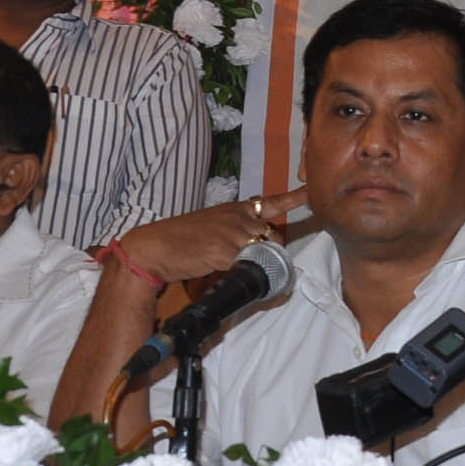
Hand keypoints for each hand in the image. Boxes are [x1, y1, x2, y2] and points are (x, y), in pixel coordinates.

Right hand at [109, 189, 303, 286]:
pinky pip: (245, 267)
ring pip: (262, 253)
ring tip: (227, 264)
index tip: (310, 191)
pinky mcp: (226, 253)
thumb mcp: (210, 224)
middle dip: (269, 250)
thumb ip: (233, 229)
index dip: (293, 198)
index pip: (270, 202)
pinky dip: (239, 273)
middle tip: (249, 258)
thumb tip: (251, 244)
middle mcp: (238, 218)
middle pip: (272, 236)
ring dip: (255, 264)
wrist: (154, 247)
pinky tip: (220, 270)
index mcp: (234, 209)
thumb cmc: (179, 238)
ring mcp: (234, 234)